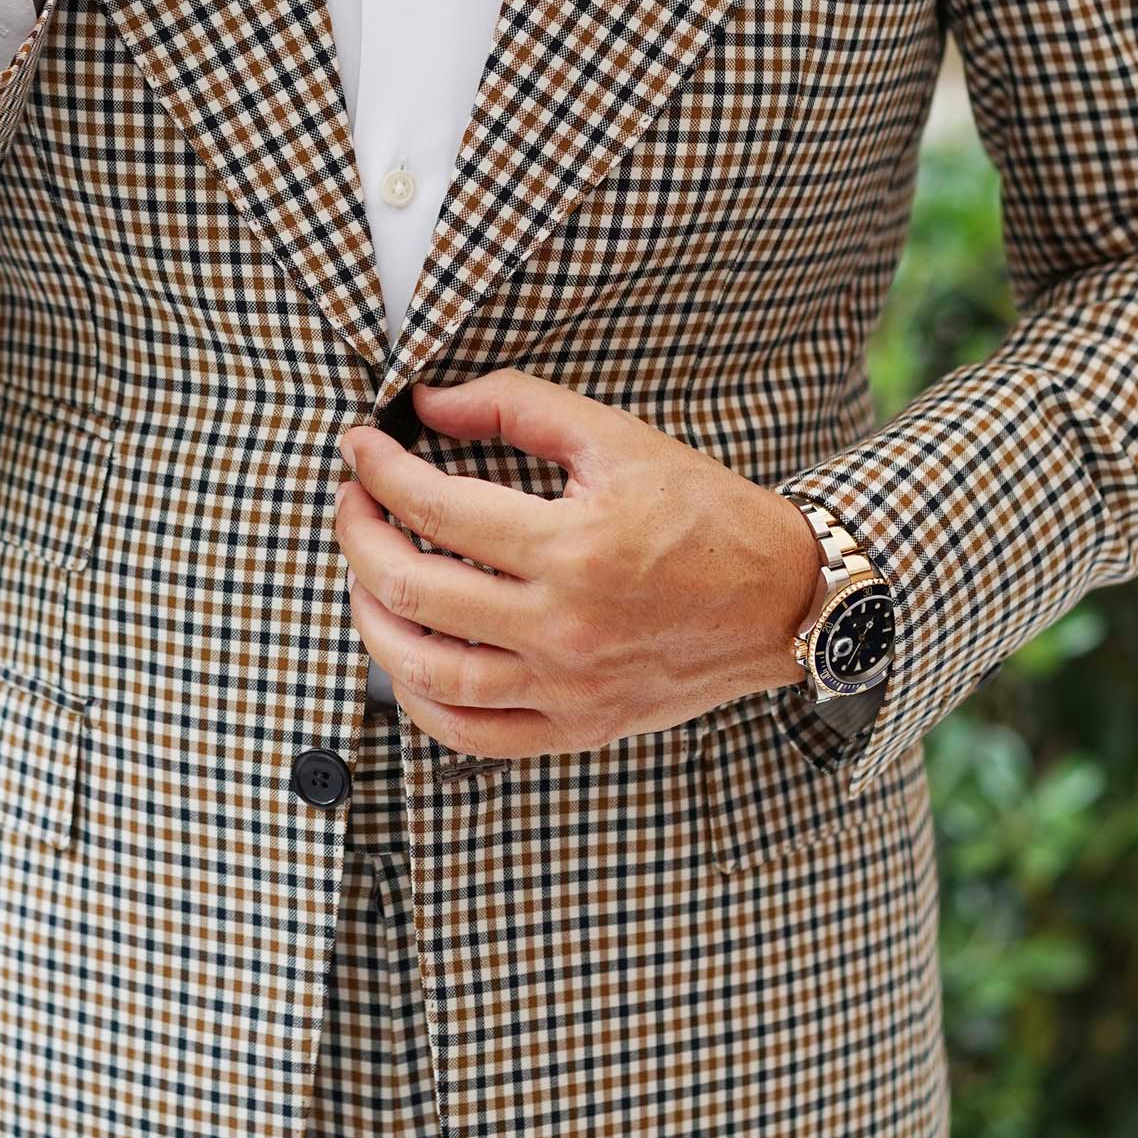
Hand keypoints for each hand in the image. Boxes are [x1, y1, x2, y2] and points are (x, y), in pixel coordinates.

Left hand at [333, 368, 822, 757]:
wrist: (783, 599)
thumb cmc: (704, 515)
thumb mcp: (617, 438)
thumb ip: (517, 406)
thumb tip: (426, 403)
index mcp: (573, 546)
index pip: (434, 507)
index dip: (378, 472)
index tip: (359, 449)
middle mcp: (564, 625)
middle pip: (412, 588)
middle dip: (358, 536)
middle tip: (353, 504)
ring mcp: (567, 685)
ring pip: (426, 670)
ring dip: (372, 618)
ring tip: (366, 577)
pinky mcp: (577, 727)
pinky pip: (470, 734)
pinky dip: (418, 699)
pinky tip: (405, 657)